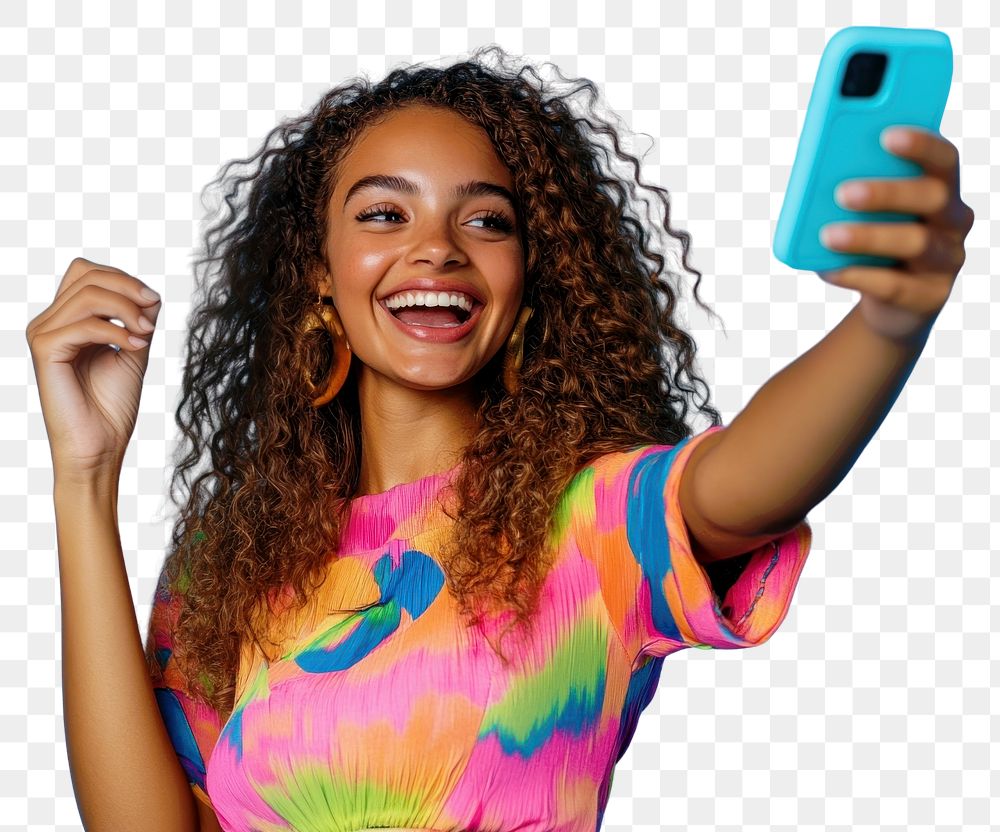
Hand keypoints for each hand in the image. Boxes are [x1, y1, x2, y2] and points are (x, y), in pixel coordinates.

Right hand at [26, 258, 161, 482]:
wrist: (99, 446)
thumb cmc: (112, 405)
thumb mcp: (133, 351)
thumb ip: (137, 321)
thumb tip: (150, 294)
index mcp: (67, 320)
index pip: (87, 273)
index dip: (122, 278)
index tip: (152, 301)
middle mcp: (50, 322)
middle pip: (86, 275)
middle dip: (127, 287)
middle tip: (152, 311)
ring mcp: (44, 334)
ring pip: (86, 294)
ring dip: (126, 309)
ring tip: (145, 334)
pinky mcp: (45, 350)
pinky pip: (83, 324)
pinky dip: (116, 331)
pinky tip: (135, 346)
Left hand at [817, 126, 974, 343]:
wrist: (893, 303)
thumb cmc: (877, 242)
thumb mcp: (868, 213)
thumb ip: (855, 189)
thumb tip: (815, 178)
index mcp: (942, 188)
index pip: (944, 159)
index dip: (922, 144)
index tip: (887, 135)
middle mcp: (954, 221)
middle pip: (933, 197)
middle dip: (888, 192)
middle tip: (843, 192)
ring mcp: (947, 260)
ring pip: (915, 243)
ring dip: (868, 236)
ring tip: (828, 235)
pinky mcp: (929, 296)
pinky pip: (893, 285)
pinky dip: (857, 275)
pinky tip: (829, 270)